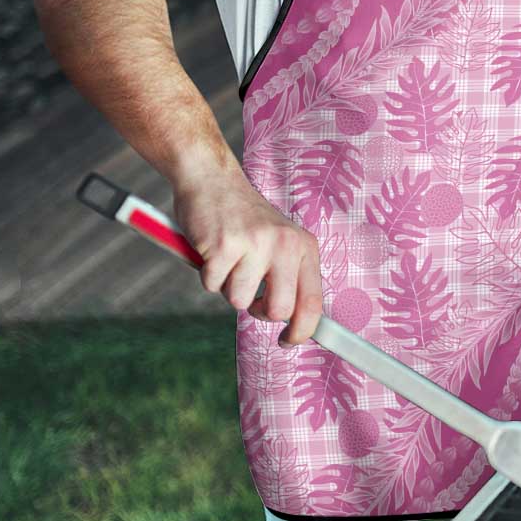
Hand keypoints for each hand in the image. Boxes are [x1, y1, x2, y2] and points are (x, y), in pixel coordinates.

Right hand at [172, 169, 322, 346]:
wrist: (212, 179)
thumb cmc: (244, 219)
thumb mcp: (280, 241)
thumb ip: (289, 276)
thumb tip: (296, 323)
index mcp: (304, 247)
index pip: (313, 302)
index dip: (302, 331)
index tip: (289, 341)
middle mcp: (285, 245)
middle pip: (278, 310)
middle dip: (259, 311)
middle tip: (249, 293)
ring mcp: (255, 244)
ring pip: (239, 301)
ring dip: (228, 287)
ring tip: (229, 258)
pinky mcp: (224, 245)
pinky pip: (212, 285)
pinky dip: (207, 274)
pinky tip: (212, 250)